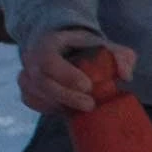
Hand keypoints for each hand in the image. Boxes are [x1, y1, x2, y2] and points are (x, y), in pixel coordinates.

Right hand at [20, 27, 134, 116]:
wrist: (64, 49)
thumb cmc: (87, 48)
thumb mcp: (107, 47)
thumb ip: (121, 56)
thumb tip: (125, 76)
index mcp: (49, 42)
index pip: (49, 60)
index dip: (66, 75)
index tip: (88, 86)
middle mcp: (32, 58)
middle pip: (42, 81)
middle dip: (67, 96)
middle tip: (90, 105)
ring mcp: (26, 74)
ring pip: (34, 94)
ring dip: (58, 104)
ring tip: (81, 108)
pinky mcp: (26, 89)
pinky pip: (31, 102)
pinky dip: (48, 108)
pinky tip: (66, 109)